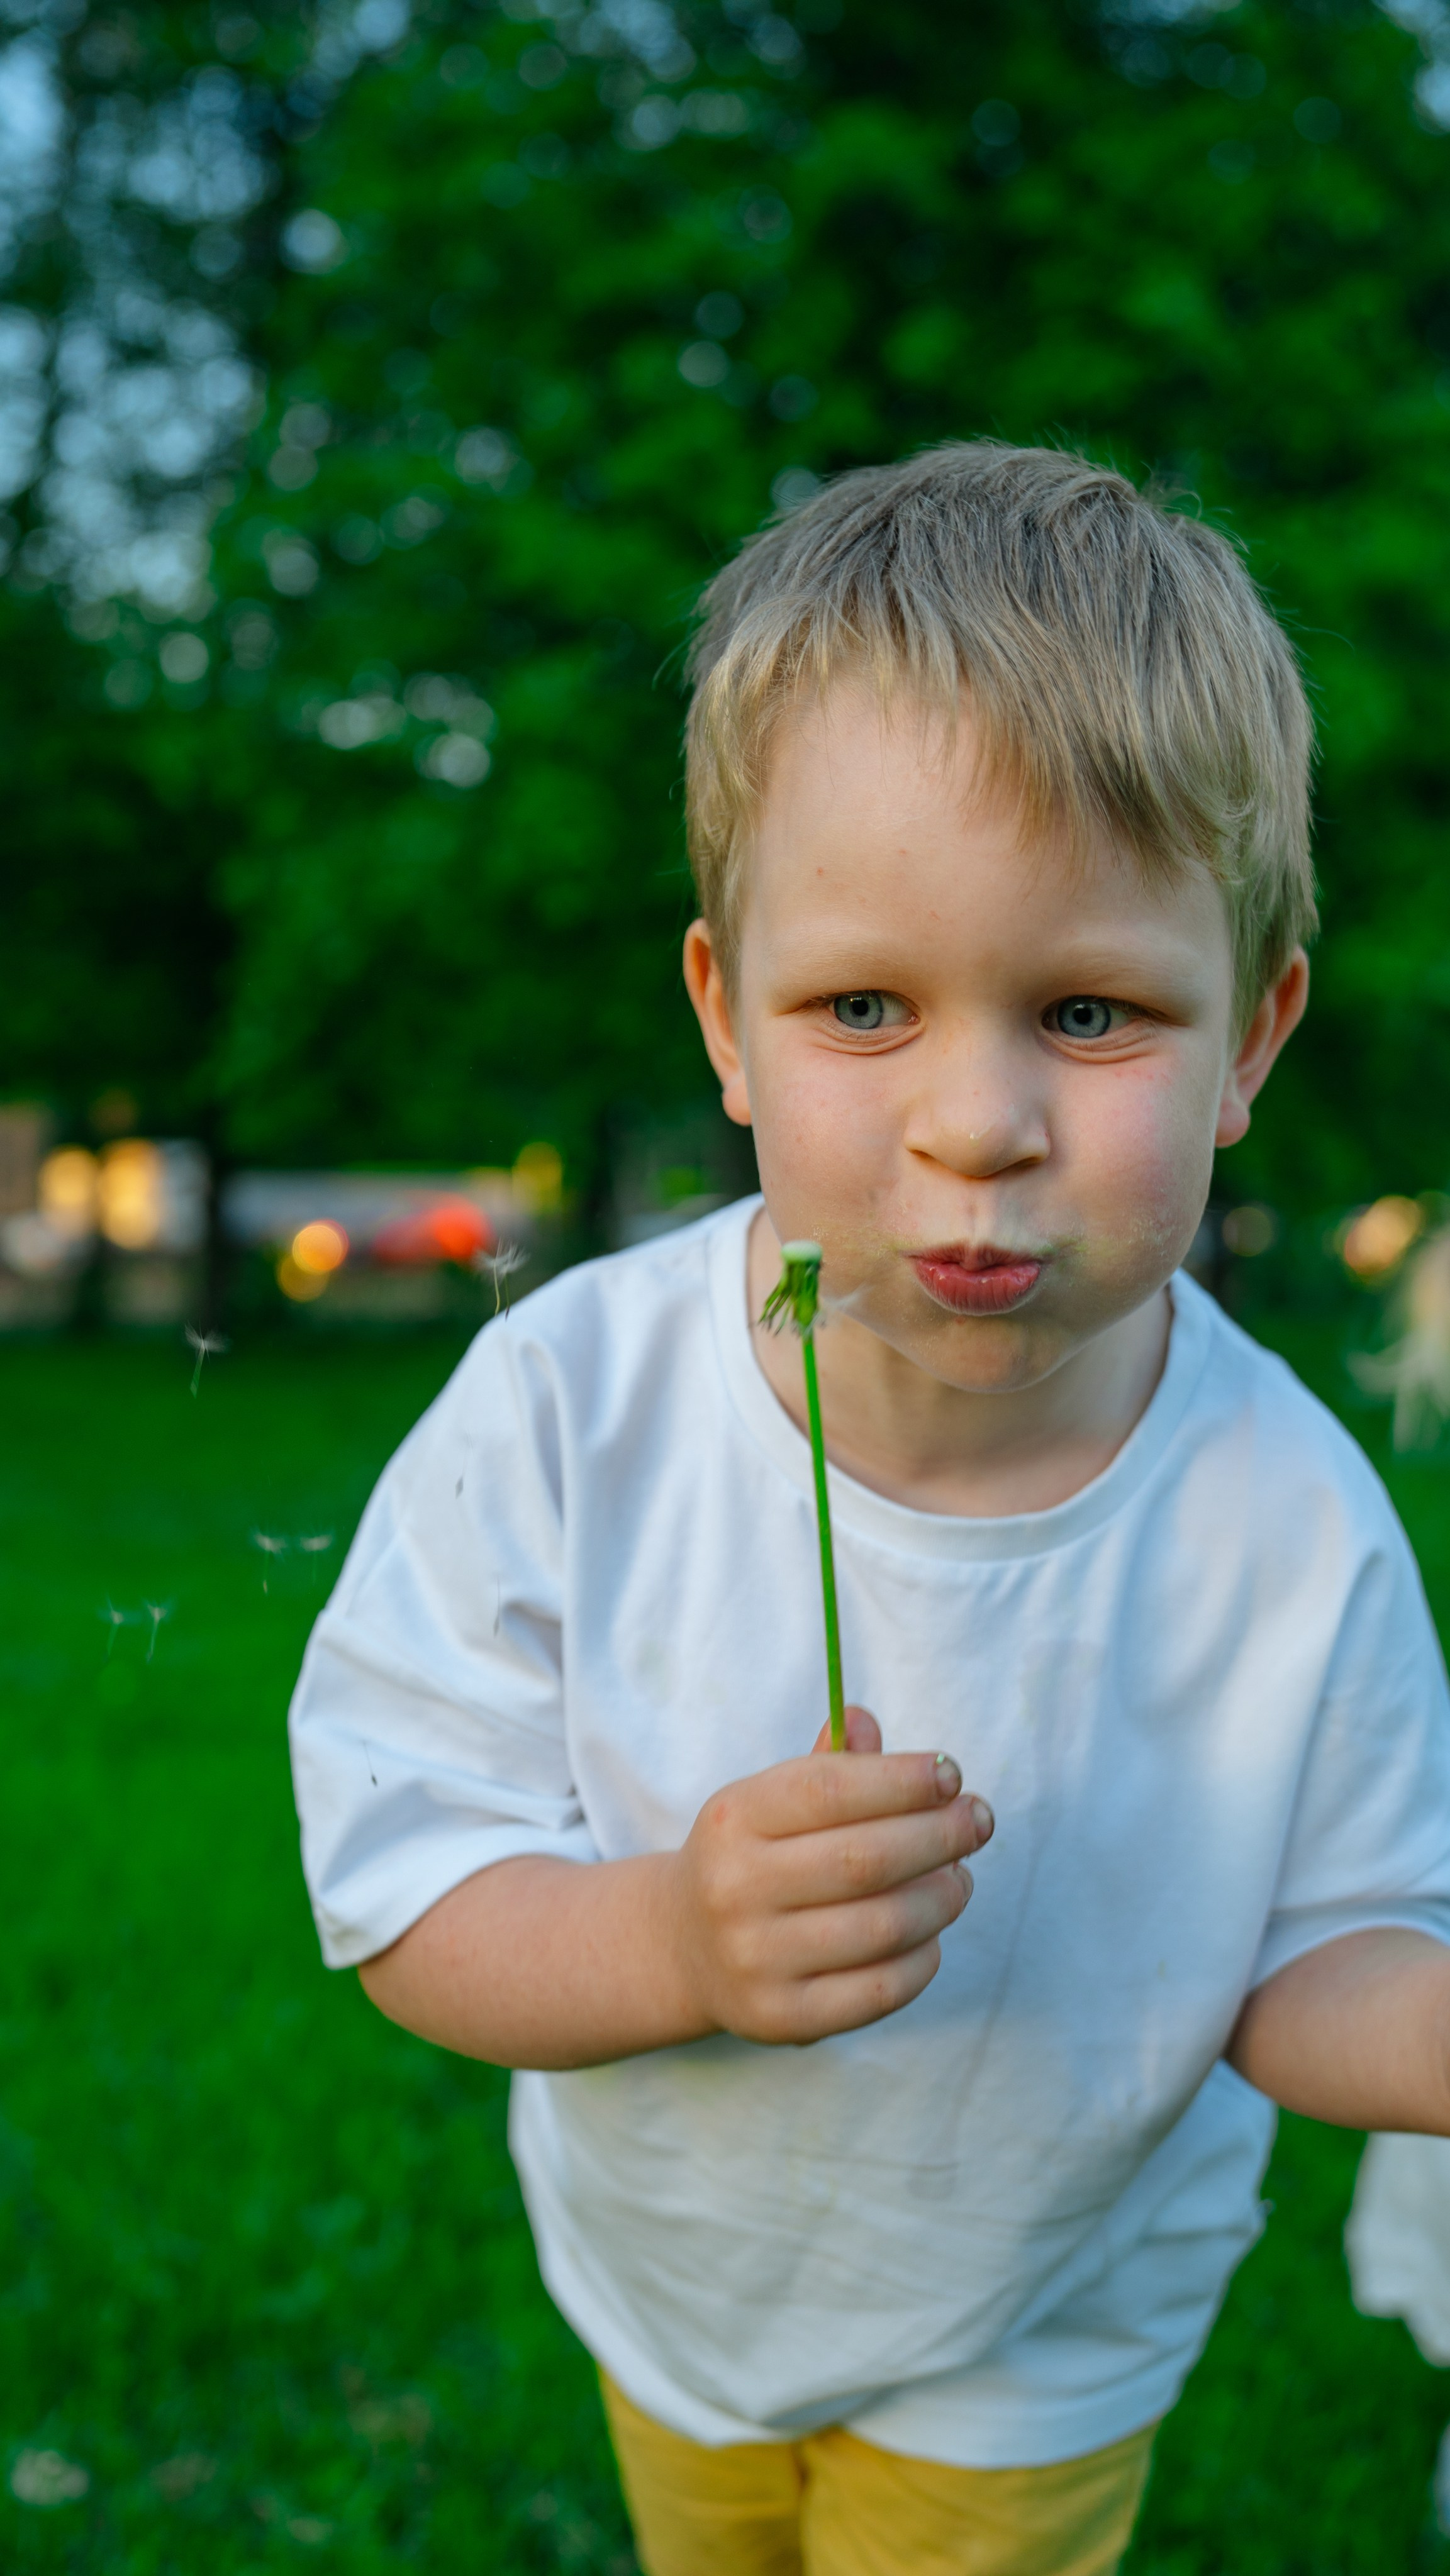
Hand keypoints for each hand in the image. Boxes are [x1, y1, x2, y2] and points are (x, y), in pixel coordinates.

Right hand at [667, 1705, 992, 2045]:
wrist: (687, 1946)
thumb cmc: (753, 1857)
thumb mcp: (770, 1801)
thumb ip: (825, 1765)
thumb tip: (863, 1722)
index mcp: (733, 1819)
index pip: (829, 1789)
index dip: (901, 1779)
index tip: (951, 1773)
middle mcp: (736, 1888)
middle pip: (865, 1859)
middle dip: (940, 1835)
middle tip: (978, 1821)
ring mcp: (756, 1959)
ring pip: (883, 1926)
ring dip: (942, 1897)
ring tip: (960, 1878)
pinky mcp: (782, 2017)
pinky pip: (880, 1990)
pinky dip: (924, 1958)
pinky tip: (932, 1934)